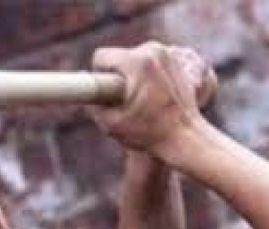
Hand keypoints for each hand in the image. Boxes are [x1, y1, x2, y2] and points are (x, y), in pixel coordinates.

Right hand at [90, 42, 216, 158]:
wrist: (185, 137)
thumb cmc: (148, 133)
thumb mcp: (110, 123)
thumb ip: (91, 104)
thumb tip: (83, 87)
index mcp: (135, 62)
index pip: (101, 57)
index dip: (98, 76)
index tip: (106, 94)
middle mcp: (153, 50)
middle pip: (119, 56)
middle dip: (117, 76)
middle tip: (125, 101)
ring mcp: (168, 52)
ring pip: (135, 58)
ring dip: (132, 75)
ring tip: (141, 100)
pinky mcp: (177, 59)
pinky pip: (151, 62)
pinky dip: (147, 75)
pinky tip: (153, 96)